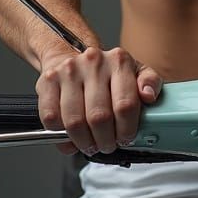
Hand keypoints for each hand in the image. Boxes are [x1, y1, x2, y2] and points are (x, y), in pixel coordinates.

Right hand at [35, 44, 162, 155]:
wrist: (70, 53)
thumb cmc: (105, 72)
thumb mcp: (135, 72)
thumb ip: (149, 83)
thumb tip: (149, 96)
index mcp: (119, 60)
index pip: (126, 105)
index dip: (126, 130)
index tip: (125, 138)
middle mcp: (93, 62)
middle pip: (99, 117)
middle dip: (105, 140)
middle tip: (107, 145)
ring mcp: (68, 71)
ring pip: (75, 121)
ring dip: (84, 141)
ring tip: (90, 143)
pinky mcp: (47, 81)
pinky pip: (51, 118)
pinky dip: (60, 134)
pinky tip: (71, 134)